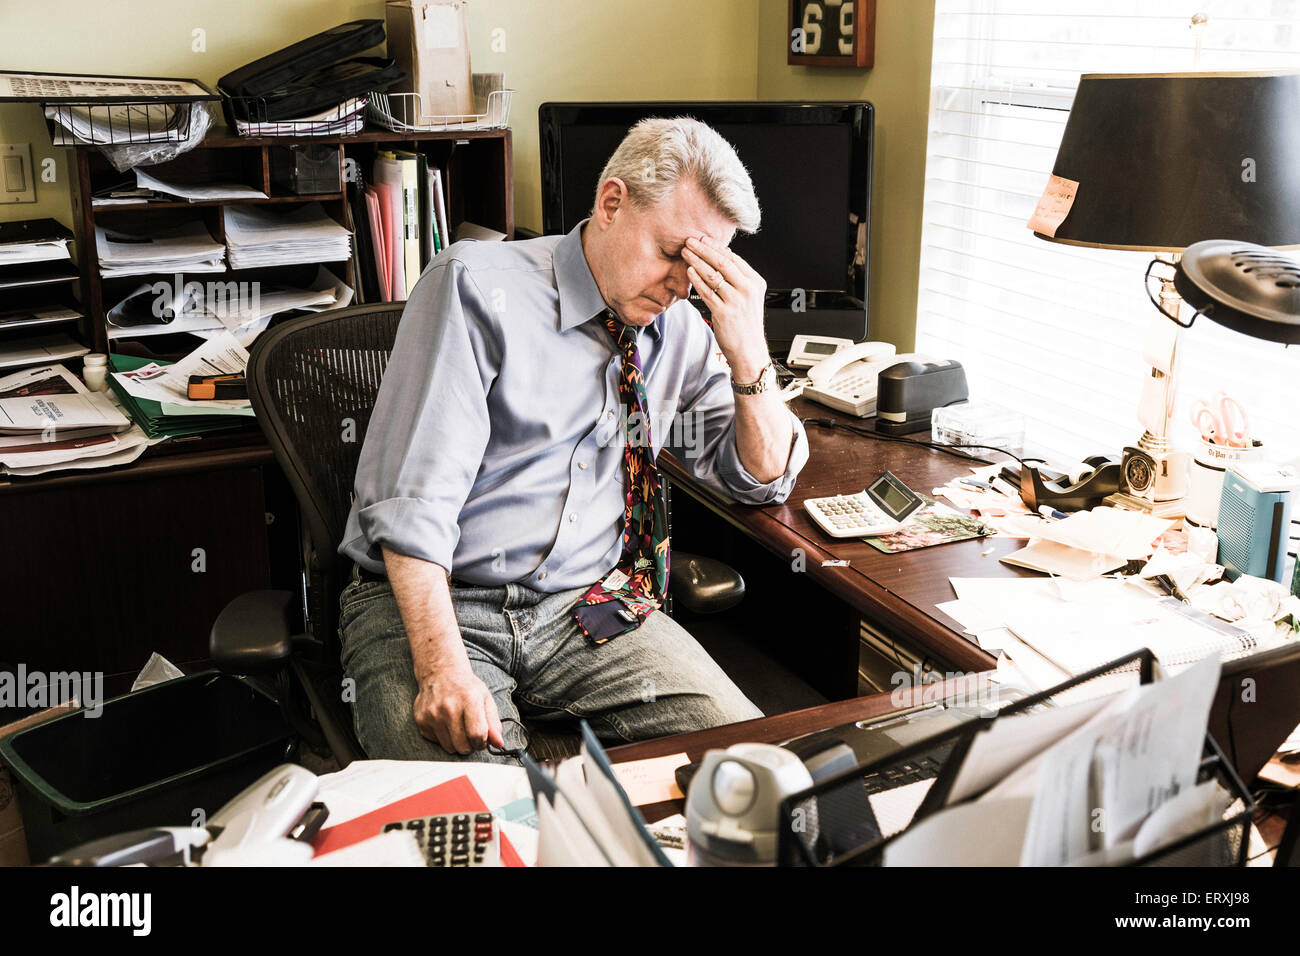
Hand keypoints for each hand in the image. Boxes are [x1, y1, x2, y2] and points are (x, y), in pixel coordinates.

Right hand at [413, 667, 504, 754]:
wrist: (440, 672)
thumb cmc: (466, 687)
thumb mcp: (485, 699)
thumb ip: (494, 723)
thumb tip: (498, 744)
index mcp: (469, 699)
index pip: (477, 735)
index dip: (482, 742)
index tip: (482, 739)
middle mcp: (448, 707)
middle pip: (463, 746)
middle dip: (470, 745)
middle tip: (471, 734)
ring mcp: (432, 714)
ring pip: (450, 748)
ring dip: (457, 743)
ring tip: (458, 727)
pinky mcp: (421, 720)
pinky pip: (436, 742)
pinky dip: (443, 738)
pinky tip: (445, 723)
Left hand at [682, 236, 769, 381]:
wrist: (749, 351)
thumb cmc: (746, 325)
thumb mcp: (749, 298)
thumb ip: (739, 280)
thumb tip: (723, 258)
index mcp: (755, 282)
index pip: (734, 258)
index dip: (716, 246)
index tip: (703, 239)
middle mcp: (748, 289)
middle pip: (723, 262)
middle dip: (704, 249)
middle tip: (689, 240)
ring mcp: (736, 301)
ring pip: (713, 275)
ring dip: (697, 261)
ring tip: (685, 253)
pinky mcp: (724, 312)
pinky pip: (707, 292)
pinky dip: (696, 280)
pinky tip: (688, 271)